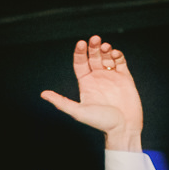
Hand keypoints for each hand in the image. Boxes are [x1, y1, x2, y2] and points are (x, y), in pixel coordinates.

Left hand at [40, 35, 142, 151]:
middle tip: (95, 40)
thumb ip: (61, 102)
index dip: (80, 53)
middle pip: (93, 57)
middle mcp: (98, 78)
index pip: (80, 63)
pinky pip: (120, 62)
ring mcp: (111, 77)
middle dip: (94, 47)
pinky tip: (115, 54)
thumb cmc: (101, 123)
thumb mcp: (78, 112)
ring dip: (105, 49)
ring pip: (106, 57)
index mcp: (86, 84)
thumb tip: (43, 94)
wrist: (123, 129)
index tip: (81, 44)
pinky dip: (118, 55)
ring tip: (105, 47)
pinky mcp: (125, 78)